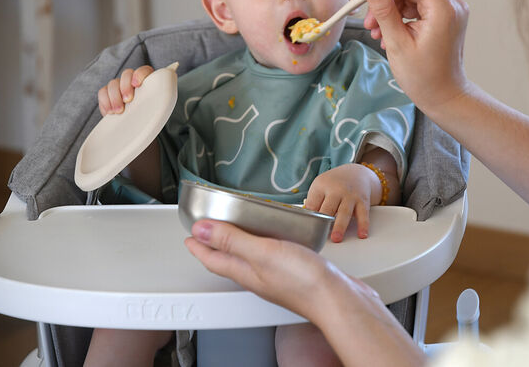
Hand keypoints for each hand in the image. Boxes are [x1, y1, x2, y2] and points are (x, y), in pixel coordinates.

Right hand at [97, 65, 154, 114]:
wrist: (136, 125)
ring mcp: (118, 86)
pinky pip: (102, 92)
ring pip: (113, 83)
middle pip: (126, 74)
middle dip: (125, 87)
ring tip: (118, 111)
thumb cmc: (147, 116)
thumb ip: (153, 104)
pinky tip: (110, 111)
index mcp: (147, 81)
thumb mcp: (153, 110)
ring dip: (115, 97)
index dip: (139, 75)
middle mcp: (132, 80)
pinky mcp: (107, 94)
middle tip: (127, 100)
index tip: (136, 85)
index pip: (143, 71)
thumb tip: (155, 107)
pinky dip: (105, 102)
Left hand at [184, 219, 377, 322]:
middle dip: (215, 245)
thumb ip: (232, 240)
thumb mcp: (262, 253)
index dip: (199, 245)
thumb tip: (202, 230)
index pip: (214, 258)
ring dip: (239, 244)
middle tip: (207, 232)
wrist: (338, 300)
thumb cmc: (304, 281)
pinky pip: (272, 255)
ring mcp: (277, 275)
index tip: (190, 233)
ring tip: (237, 231)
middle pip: (229, 259)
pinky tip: (277, 238)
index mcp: (246, 272)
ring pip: (251, 258)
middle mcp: (259, 276)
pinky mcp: (296, 272)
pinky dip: (266, 244)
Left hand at [303, 163, 379, 241]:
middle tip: (319, 235)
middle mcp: (336, 189)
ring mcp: (350, 195)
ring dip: (340, 226)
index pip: (313, 204)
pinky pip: (363, 214)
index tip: (307, 229)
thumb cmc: (334, 184)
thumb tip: (305, 222)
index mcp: (322, 186)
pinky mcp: (362, 200)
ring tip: (336, 238)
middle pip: (328, 208)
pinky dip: (363, 225)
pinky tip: (362, 234)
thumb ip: (313, 202)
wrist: (356, 173)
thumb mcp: (320, 186)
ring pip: (344, 212)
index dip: (310, 217)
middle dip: (324, 221)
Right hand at [362, 0, 470, 113]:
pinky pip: (417, 4)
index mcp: (443, 9)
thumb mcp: (397, 44)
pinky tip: (388, 32)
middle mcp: (450, 4)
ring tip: (376, 31)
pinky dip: (400, 14)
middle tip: (369, 19)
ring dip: (390, 7)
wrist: (445, 96)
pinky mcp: (443, 16)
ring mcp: (448, 9)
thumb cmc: (425, 78)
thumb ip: (384, 11)